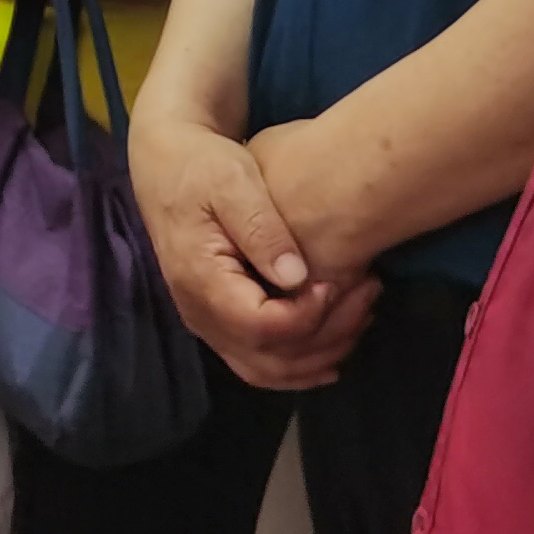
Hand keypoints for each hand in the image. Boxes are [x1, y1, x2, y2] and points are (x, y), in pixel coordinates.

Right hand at [132, 108, 377, 389]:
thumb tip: (297, 277)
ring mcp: (206, 322)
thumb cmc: (201, 165)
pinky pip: (258, 361)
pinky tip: (333, 349)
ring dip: (316, 357)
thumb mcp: (233, 182)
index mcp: (201, 280)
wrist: (167, 163)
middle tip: (366, 298)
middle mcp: (199, 313)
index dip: (307, 316)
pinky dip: (298, 364)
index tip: (339, 282)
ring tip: (359, 319)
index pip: (260, 327)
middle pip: (267, 359)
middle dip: (325, 338)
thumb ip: (261, 228)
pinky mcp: (218, 319)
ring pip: (264, 371)